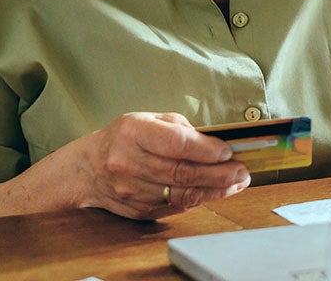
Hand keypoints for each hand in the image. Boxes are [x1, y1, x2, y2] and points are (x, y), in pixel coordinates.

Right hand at [74, 112, 250, 218]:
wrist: (88, 169)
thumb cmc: (125, 138)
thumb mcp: (148, 120)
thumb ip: (181, 128)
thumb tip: (217, 142)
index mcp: (133, 132)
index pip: (175, 143)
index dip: (205, 149)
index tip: (228, 152)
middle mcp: (129, 163)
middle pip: (182, 172)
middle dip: (218, 173)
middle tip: (242, 171)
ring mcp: (133, 190)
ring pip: (182, 194)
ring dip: (216, 189)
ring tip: (237, 182)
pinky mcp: (139, 210)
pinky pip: (176, 207)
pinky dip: (200, 199)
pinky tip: (217, 192)